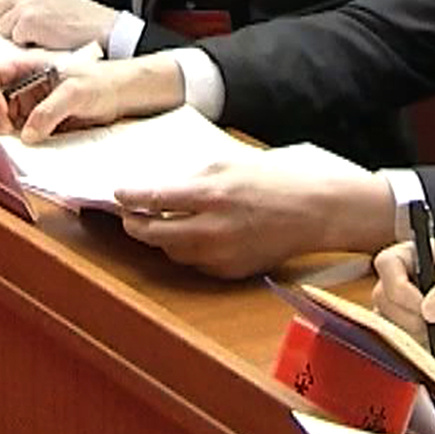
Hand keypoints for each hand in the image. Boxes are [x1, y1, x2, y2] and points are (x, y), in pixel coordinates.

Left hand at [0, 0, 120, 51]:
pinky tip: (45, 39)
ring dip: (18, 36)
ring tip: (43, 36)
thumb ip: (27, 7)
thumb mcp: (52, 3)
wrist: (104, 28)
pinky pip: (14, 38)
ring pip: (4, 26)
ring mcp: (26, 3)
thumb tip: (3, 20)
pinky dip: (27, 43)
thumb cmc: (82, 22)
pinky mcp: (28, 20)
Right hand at [0, 52, 182, 140]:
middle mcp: (25, 85)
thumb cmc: (103, 81)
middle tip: (10, 133)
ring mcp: (31, 105)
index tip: (1, 110)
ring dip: (8, 134)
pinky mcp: (40, 123)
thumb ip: (49, 111)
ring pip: (5, 121)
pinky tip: (34, 145)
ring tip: (25, 140)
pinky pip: (22, 134)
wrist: (123, 95)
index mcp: (28, 67)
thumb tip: (27, 133)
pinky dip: (22, 143)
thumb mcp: (75, 92)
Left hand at [114, 158, 390, 277]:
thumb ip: (192, 176)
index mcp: (212, 193)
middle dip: (136, 224)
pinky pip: (196, 263)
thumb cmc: (275, 179)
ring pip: (172, 251)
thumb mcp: (229, 163)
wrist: (315, 209)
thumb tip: (158, 185)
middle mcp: (213, 228)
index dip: (130, 197)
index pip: (153, 198)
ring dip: (161, 238)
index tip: (119, 193)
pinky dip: (187, 250)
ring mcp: (222, 253)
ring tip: (159, 223)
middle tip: (129, 216)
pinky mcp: (231, 270)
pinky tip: (191, 235)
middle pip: (154, 234)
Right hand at [368, 239, 434, 367]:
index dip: (398, 285)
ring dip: (408, 331)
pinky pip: (395, 339)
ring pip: (385, 319)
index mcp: (424, 254)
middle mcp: (411, 277)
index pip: (387, 262)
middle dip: (406, 313)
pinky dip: (410, 346)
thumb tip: (428, 307)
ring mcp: (410, 305)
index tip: (422, 305)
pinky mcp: (413, 329)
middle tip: (434, 322)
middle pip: (382, 294)